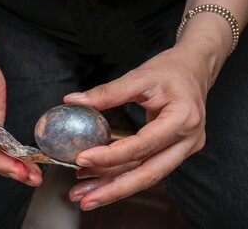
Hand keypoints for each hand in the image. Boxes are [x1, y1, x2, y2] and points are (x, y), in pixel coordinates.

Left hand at [64, 45, 209, 209]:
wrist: (195, 69)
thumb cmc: (171, 70)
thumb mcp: (140, 76)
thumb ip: (107, 92)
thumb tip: (73, 100)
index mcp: (183, 119)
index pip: (143, 145)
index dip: (111, 156)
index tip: (82, 158)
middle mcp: (187, 140)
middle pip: (149, 174)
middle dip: (114, 190)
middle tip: (85, 200)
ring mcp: (183, 149)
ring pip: (146, 175)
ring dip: (114, 186)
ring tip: (85, 195)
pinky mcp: (174, 151)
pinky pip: (146, 167)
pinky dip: (122, 174)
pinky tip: (100, 179)